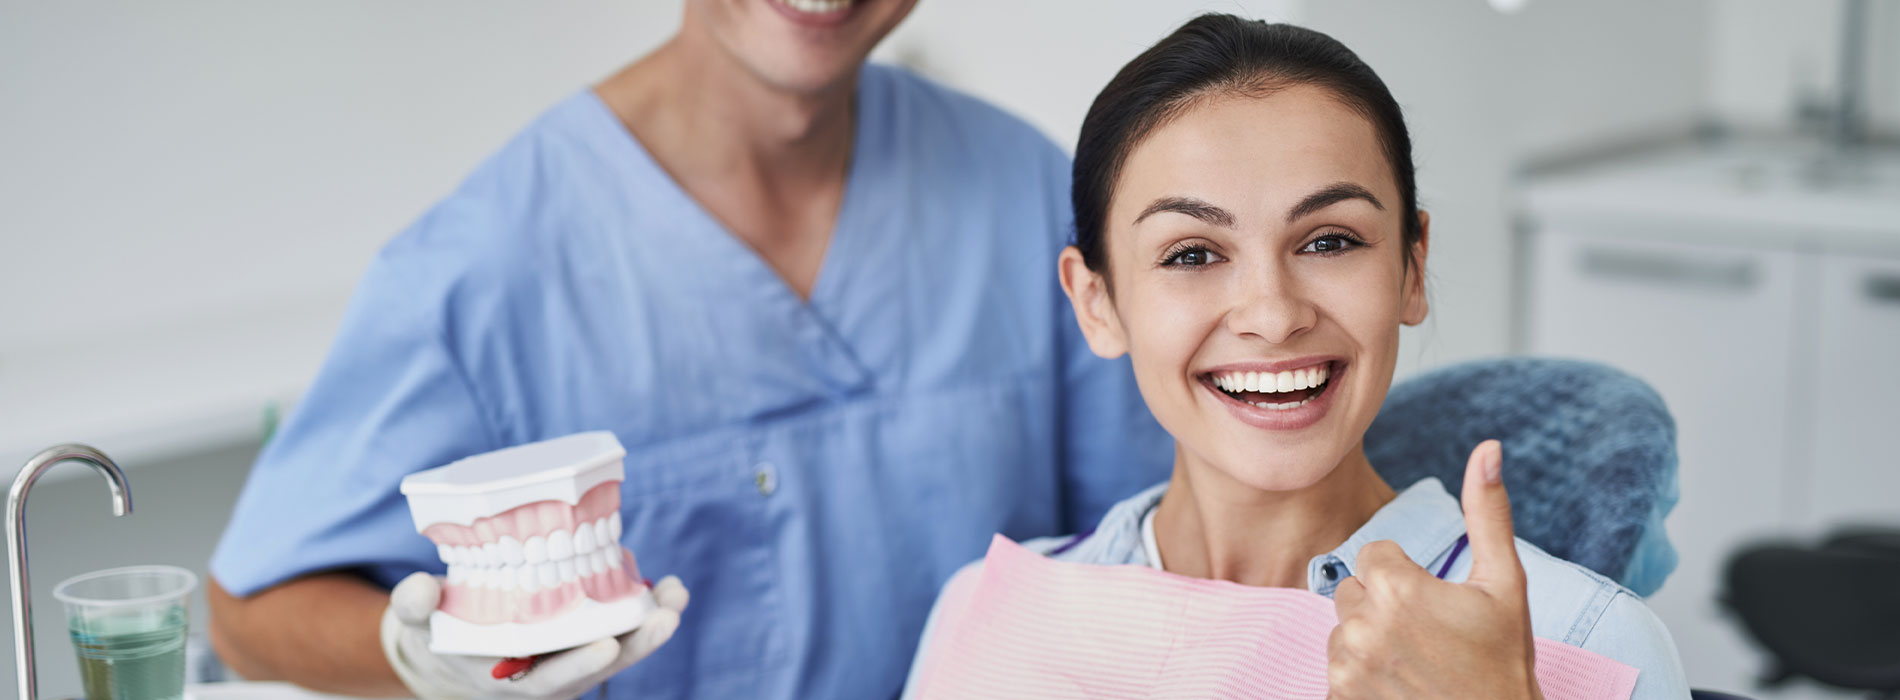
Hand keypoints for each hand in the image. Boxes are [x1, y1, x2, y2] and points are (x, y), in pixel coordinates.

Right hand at [379, 572, 687, 699]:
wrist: (448, 646)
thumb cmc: (434, 632)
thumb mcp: (415, 622)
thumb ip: (414, 606)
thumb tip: (423, 588)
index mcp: (508, 680)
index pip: (549, 680)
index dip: (579, 666)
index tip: (608, 645)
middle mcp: (547, 678)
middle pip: (600, 667)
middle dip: (636, 644)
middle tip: (667, 617)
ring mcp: (569, 662)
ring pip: (618, 650)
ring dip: (651, 625)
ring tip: (677, 595)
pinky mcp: (582, 641)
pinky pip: (619, 631)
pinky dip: (643, 612)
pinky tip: (668, 588)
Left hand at [1326, 440, 1543, 699]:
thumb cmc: (1504, 662)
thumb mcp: (1505, 586)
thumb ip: (1488, 514)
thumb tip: (1488, 446)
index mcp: (1397, 587)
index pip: (1373, 556)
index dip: (1405, 577)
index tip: (1434, 605)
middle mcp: (1362, 624)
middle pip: (1353, 591)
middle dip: (1383, 608)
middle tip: (1428, 638)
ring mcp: (1346, 665)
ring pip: (1343, 631)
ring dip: (1370, 643)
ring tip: (1416, 666)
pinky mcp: (1337, 697)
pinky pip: (1337, 670)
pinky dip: (1361, 678)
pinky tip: (1398, 688)